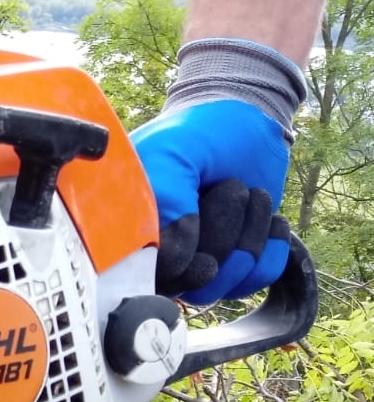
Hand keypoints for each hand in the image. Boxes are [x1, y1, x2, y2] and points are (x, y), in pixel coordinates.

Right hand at [132, 99, 291, 304]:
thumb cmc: (202, 131)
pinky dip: (272, 250)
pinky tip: (271, 219)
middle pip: (189, 283)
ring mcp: (197, 257)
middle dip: (223, 237)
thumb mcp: (175, 154)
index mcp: (129, 224)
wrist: (251, 117)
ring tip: (252, 196)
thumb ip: (167, 202)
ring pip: (223, 284)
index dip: (177, 265)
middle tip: (231, 188)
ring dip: (250, 239)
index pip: (143, 275)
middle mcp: (158, 249)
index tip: (200, 234)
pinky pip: (255, 281)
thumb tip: (177, 261)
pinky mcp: (234, 260)